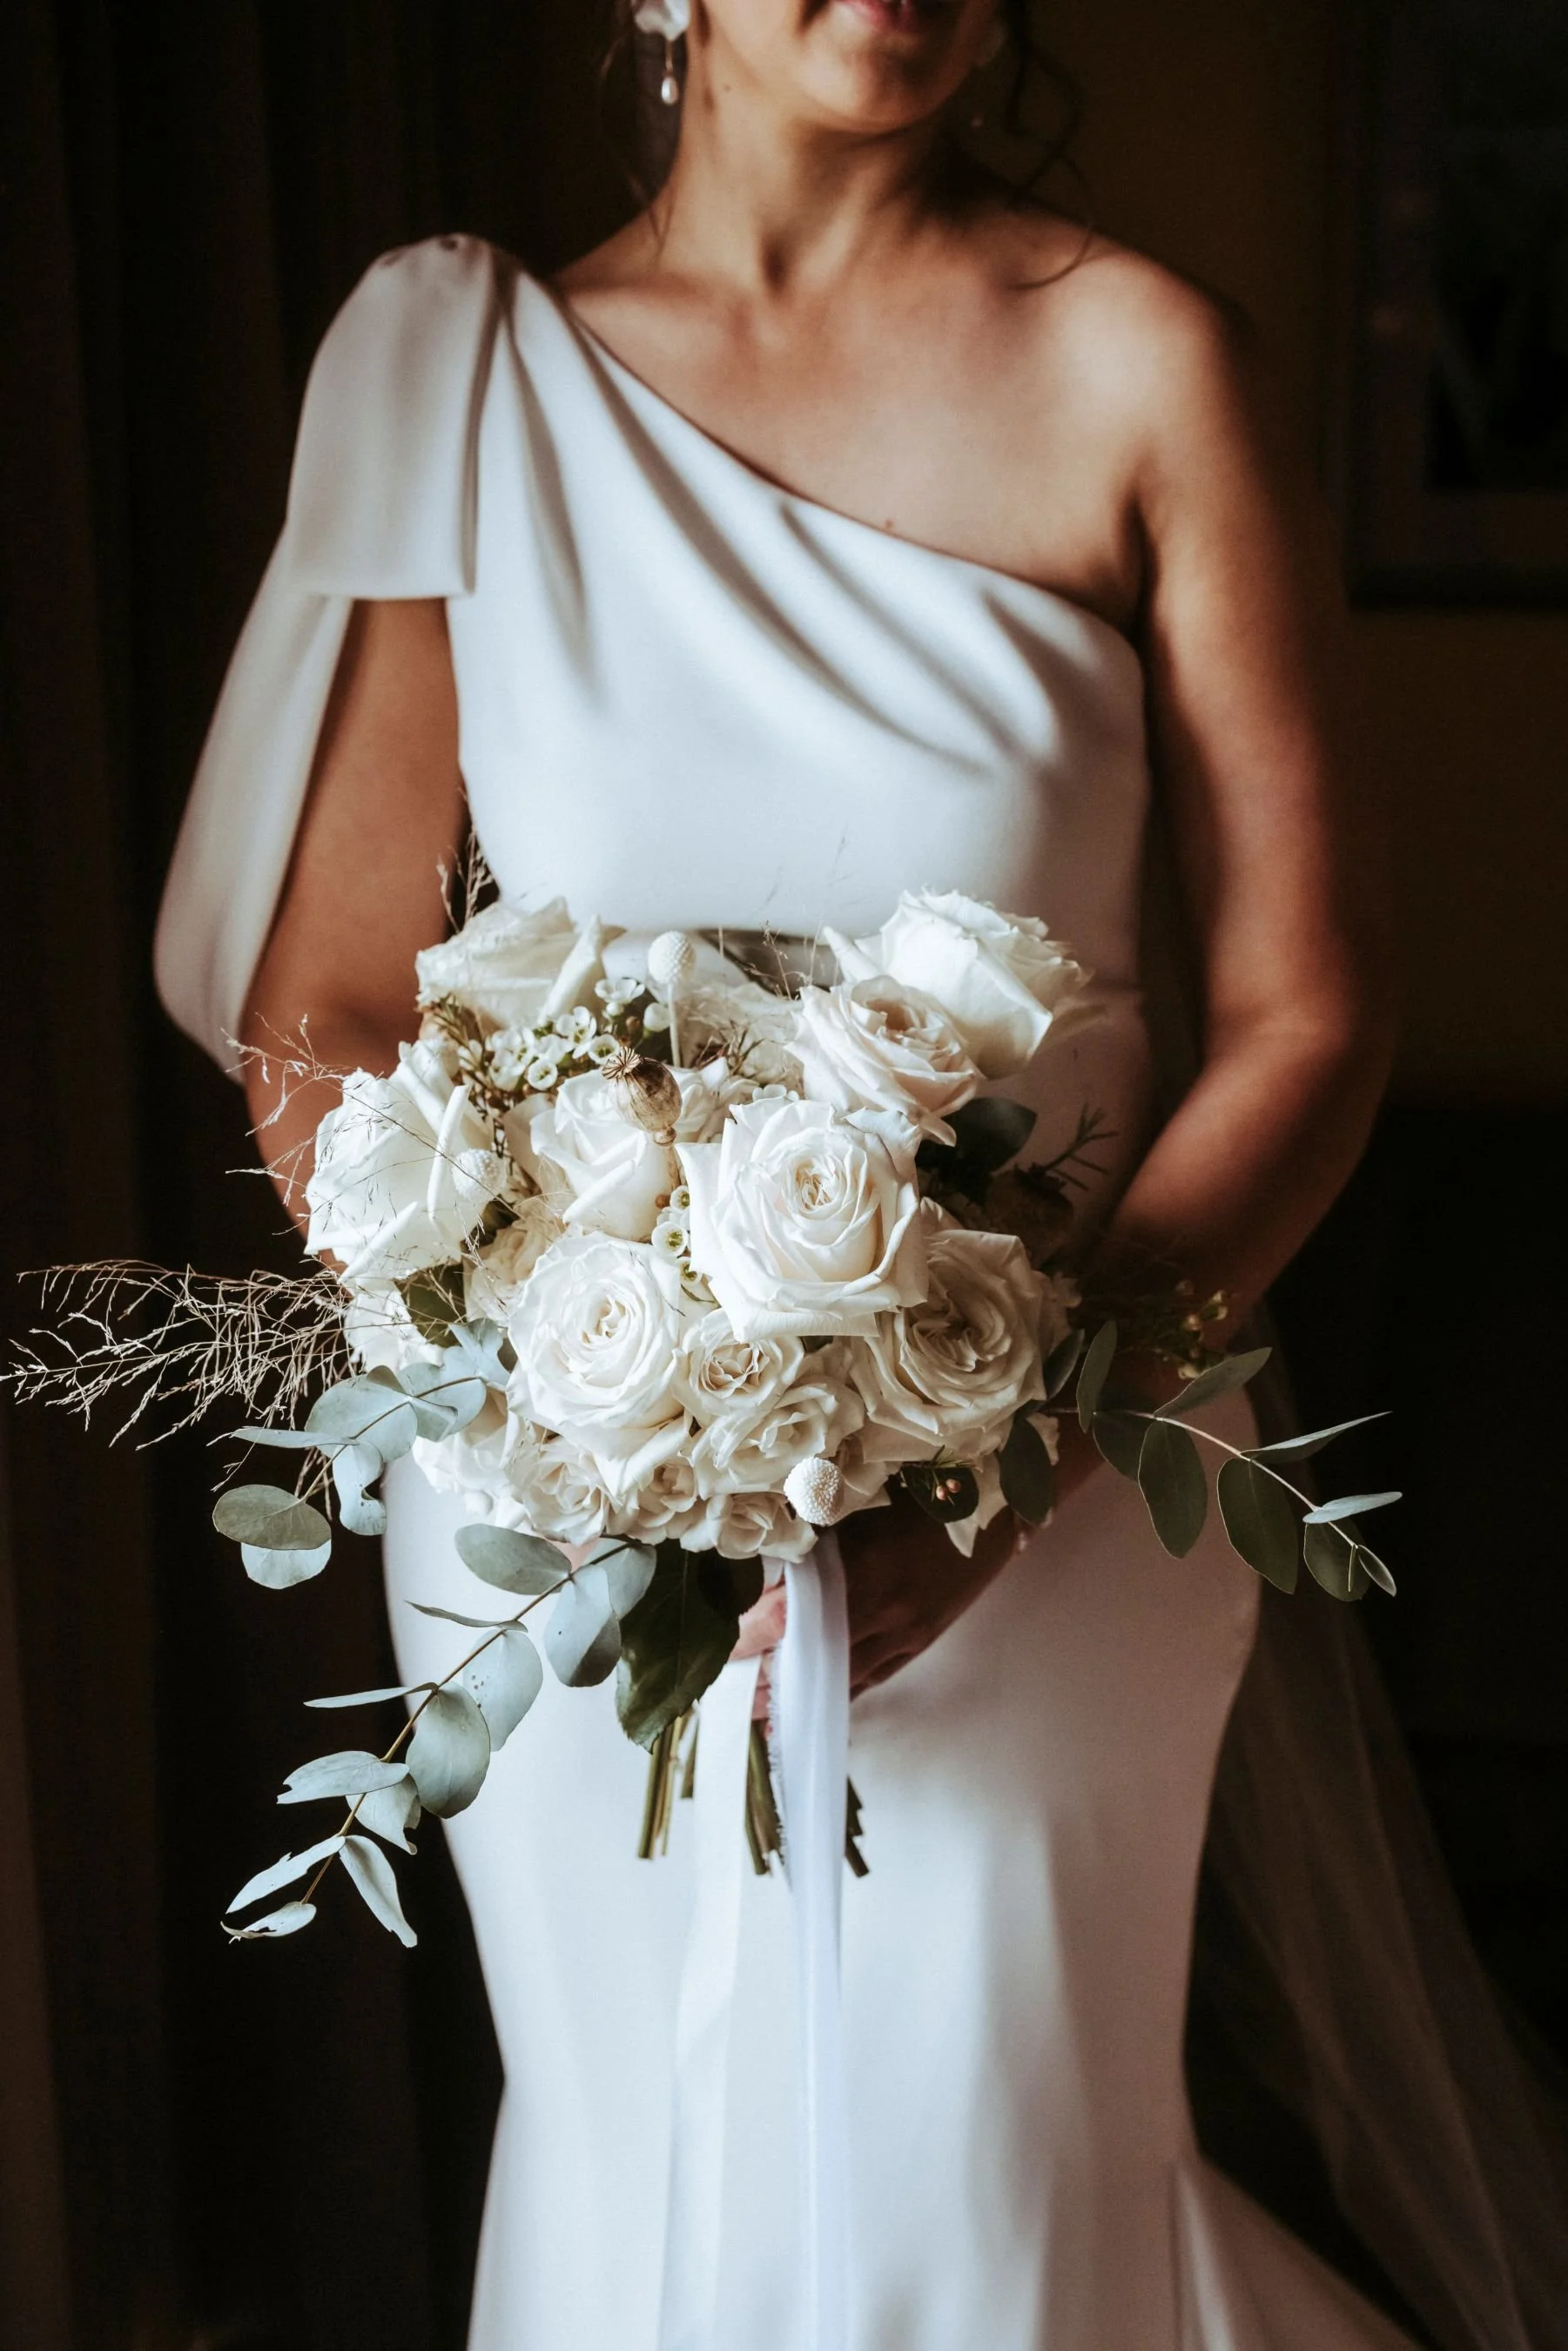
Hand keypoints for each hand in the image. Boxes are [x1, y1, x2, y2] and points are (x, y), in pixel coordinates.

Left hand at [731, 1419, 1102, 1696]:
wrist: (1012, 1492)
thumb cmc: (934, 1477)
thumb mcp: (864, 1493)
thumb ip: (812, 1520)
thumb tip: (755, 1544)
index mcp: (866, 1573)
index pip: (789, 1622)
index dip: (748, 1639)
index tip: (715, 1648)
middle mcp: (887, 1614)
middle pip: (811, 1662)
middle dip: (767, 1680)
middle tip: (724, 1695)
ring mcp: (909, 1633)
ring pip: (843, 1677)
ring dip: (800, 1694)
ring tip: (755, 1709)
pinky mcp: (925, 1638)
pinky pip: (873, 1677)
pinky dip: (840, 1689)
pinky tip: (813, 1700)